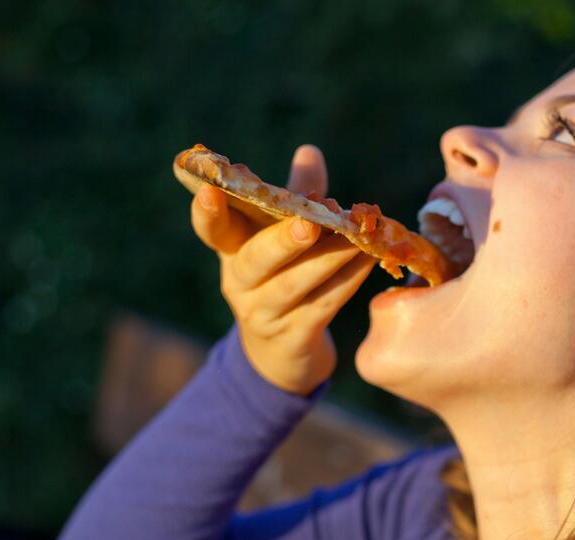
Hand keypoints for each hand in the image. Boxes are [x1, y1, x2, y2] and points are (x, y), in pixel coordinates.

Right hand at [190, 145, 376, 394]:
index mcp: (232, 252)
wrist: (282, 355)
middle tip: (309, 224)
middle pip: (256, 260)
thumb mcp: (280, 238)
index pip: (212, 231)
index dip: (207, 213)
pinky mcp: (294, 337)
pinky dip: (346, 282)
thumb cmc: (282, 278)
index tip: (209, 191)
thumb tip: (309, 150)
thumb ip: (294, 197)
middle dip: (282, 240)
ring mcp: (264, 313)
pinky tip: (367, 263)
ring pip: (293, 285)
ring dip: (327, 260)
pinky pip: (322, 306)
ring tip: (355, 240)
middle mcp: (241, 283)